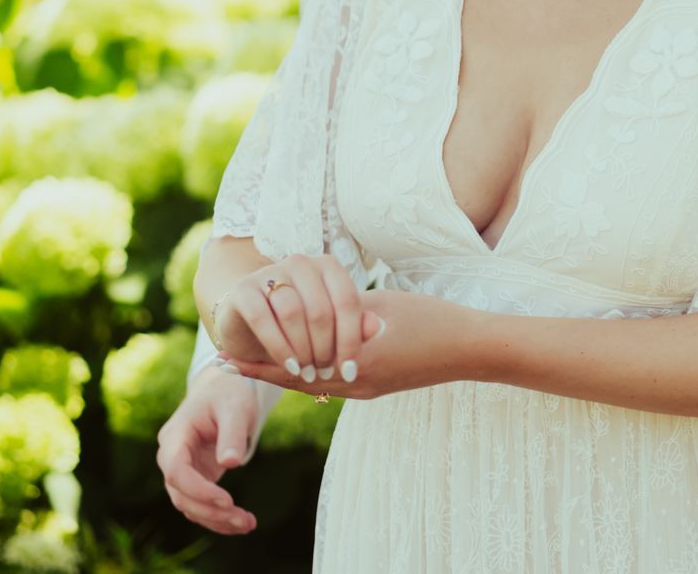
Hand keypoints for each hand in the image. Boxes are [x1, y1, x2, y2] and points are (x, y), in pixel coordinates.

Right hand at [155, 367, 261, 534]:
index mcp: (175, 435)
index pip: (176, 470)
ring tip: (248, 524)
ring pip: (189, 505)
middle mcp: (172, 455)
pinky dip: (218, 516)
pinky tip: (241, 523)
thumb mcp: (235, 408)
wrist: (224, 389)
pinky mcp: (195, 477)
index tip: (227, 500)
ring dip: (216, 520)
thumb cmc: (229, 393)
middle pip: (180, 494)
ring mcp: (182, 469)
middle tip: (245, 521)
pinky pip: (200, 504)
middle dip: (211, 512)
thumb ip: (232, 434)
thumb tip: (231, 464)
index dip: (198, 489)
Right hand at [213, 252, 373, 381]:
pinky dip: (279, 347)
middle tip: (325, 374)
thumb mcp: (331, 328)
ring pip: (292, 313)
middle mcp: (300, 264)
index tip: (350, 371)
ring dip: (303, 350)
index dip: (351, 340)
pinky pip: (263, 319)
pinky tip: (290, 366)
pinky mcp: (244, 290)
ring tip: (308, 372)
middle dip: (325, 349)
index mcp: (327, 267)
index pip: (347, 301)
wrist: (252, 324)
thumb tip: (377, 327)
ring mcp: (269, 273)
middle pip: (321, 310)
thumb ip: (355, 326)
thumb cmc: (302, 326)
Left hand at [215, 287, 479, 398]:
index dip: (258, 363)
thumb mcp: (382, 308)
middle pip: (298, 382)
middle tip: (225, 364)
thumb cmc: (431, 319)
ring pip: (315, 383)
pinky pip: (334, 382)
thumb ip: (344, 313)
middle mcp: (356, 384)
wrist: (472, 348)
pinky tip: (300, 362)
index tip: (224, 358)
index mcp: (353, 366)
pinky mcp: (378, 385)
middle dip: (263, 370)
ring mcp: (367, 389)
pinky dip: (310, 372)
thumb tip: (314, 314)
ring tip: (254, 363)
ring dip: (285, 372)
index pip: (293, 369)